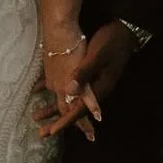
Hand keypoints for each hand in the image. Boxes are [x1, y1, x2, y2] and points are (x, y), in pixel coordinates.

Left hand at [36, 18, 141, 142]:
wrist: (124, 29)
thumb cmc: (111, 40)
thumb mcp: (97, 56)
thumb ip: (83, 73)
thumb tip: (69, 91)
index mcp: (98, 87)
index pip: (79, 110)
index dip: (65, 122)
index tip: (52, 132)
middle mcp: (95, 88)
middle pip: (74, 109)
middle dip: (58, 121)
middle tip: (42, 133)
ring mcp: (92, 81)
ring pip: (70, 99)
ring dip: (54, 108)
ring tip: (37, 115)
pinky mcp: (88, 73)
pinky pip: (70, 87)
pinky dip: (55, 90)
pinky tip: (42, 90)